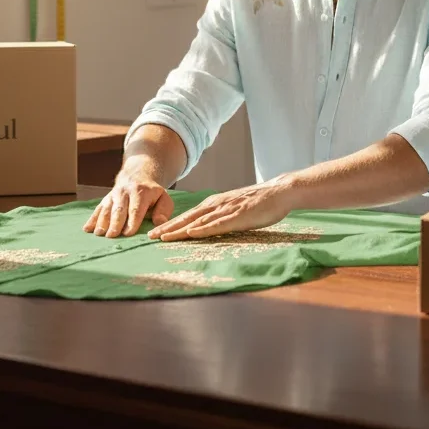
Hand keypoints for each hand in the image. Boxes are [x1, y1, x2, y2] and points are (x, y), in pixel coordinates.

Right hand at [82, 167, 173, 237]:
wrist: (137, 175)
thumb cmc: (152, 193)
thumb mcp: (163, 197)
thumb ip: (163, 210)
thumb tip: (160, 222)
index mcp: (141, 192)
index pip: (136, 209)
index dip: (132, 221)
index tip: (128, 233)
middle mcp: (125, 192)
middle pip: (119, 209)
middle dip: (115, 223)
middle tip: (112, 236)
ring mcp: (113, 195)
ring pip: (107, 208)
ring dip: (102, 221)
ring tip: (99, 233)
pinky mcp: (106, 199)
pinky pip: (98, 208)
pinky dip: (92, 219)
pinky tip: (86, 228)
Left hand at [148, 179, 295, 240]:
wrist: (279, 191)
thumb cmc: (258, 202)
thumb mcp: (234, 209)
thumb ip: (220, 217)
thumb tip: (206, 227)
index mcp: (215, 203)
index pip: (188, 216)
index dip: (171, 224)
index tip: (155, 233)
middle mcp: (216, 204)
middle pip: (188, 218)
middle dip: (168, 227)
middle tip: (150, 236)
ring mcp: (226, 209)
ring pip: (198, 221)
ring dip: (180, 229)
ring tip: (163, 237)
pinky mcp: (238, 215)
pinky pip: (218, 223)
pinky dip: (203, 228)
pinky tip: (192, 233)